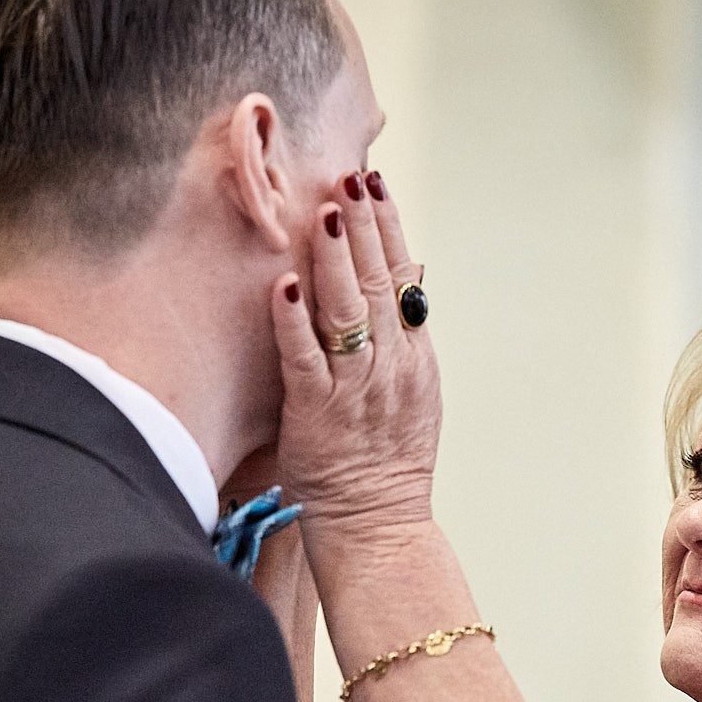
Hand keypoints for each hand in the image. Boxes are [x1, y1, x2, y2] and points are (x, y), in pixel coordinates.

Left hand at [269, 171, 438, 542]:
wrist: (378, 523)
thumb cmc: (387, 460)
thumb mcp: (417, 391)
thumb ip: (409, 333)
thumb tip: (411, 271)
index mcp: (414, 357)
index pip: (402, 279)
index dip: (388, 228)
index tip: (375, 184)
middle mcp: (390, 366)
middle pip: (377, 284)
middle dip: (364, 227)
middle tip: (350, 177)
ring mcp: (355, 389)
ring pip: (346, 313)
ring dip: (335, 260)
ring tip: (327, 212)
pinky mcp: (317, 413)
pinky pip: (305, 360)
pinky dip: (294, 323)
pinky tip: (284, 286)